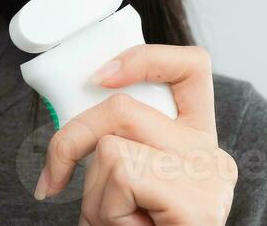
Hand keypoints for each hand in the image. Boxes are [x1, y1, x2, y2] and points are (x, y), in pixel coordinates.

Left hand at [36, 45, 236, 224]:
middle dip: (72, 141)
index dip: (145, 56)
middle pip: (123, 106)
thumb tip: (78, 107)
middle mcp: (211, 153)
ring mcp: (209, 177)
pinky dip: (106, 210)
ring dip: (93, 196)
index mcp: (195, 141)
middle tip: (55, 183)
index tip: (99, 76)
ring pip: (112, 147)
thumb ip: (118, 144)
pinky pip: (121, 174)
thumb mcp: (124, 183)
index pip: (191, 67)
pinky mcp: (196, 201)